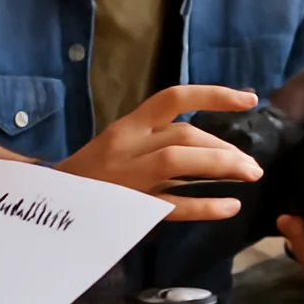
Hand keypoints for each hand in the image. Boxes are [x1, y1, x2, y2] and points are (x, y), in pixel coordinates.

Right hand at [58, 85, 263, 220]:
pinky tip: (230, 207)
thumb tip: (210, 143)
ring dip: (220, 166)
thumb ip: (158, 139)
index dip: (214, 95)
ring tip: (250, 175)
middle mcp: (129, 145)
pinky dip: (204, 206)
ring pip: (178, 162)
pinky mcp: (130, 208)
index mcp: (129, 126)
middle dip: (224, 148)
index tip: (249, 99)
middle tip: (251, 165)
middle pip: (184, 136)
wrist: (52, 201)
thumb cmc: (94, 173)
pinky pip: (172, 206)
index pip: (174, 98)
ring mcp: (129, 177)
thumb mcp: (123, 145)